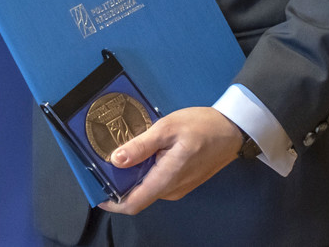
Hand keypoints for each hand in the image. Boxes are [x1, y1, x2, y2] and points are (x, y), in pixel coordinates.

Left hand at [96, 106, 242, 215]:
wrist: (233, 130)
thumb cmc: (202, 126)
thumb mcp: (168, 128)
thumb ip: (141, 145)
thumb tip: (115, 160)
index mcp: (166, 179)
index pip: (133, 204)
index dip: (112, 202)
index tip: (96, 189)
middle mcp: (171, 189)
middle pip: (137, 195)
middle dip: (118, 183)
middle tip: (102, 161)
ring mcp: (178, 187)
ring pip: (147, 188)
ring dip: (131, 176)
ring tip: (119, 152)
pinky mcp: (182, 181)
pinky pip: (157, 181)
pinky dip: (144, 171)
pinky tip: (140, 153)